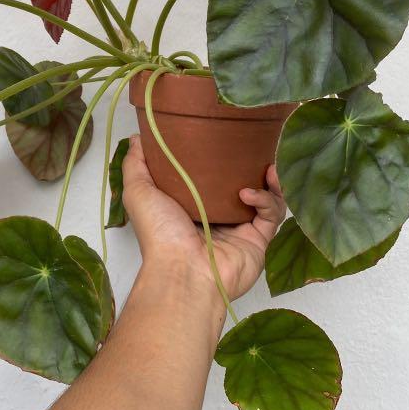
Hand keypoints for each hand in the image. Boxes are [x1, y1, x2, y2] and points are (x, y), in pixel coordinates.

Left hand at [121, 135, 285, 302]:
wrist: (184, 272)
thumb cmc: (159, 234)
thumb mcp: (139, 192)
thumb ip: (136, 164)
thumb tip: (138, 137)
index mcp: (191, 207)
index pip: (210, 178)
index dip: (218, 158)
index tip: (223, 136)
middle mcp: (217, 217)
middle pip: (241, 185)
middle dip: (252, 166)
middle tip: (256, 147)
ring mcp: (239, 229)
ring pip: (263, 198)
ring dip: (268, 181)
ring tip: (267, 167)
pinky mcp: (258, 240)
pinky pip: (272, 214)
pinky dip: (266, 199)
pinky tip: (249, 193)